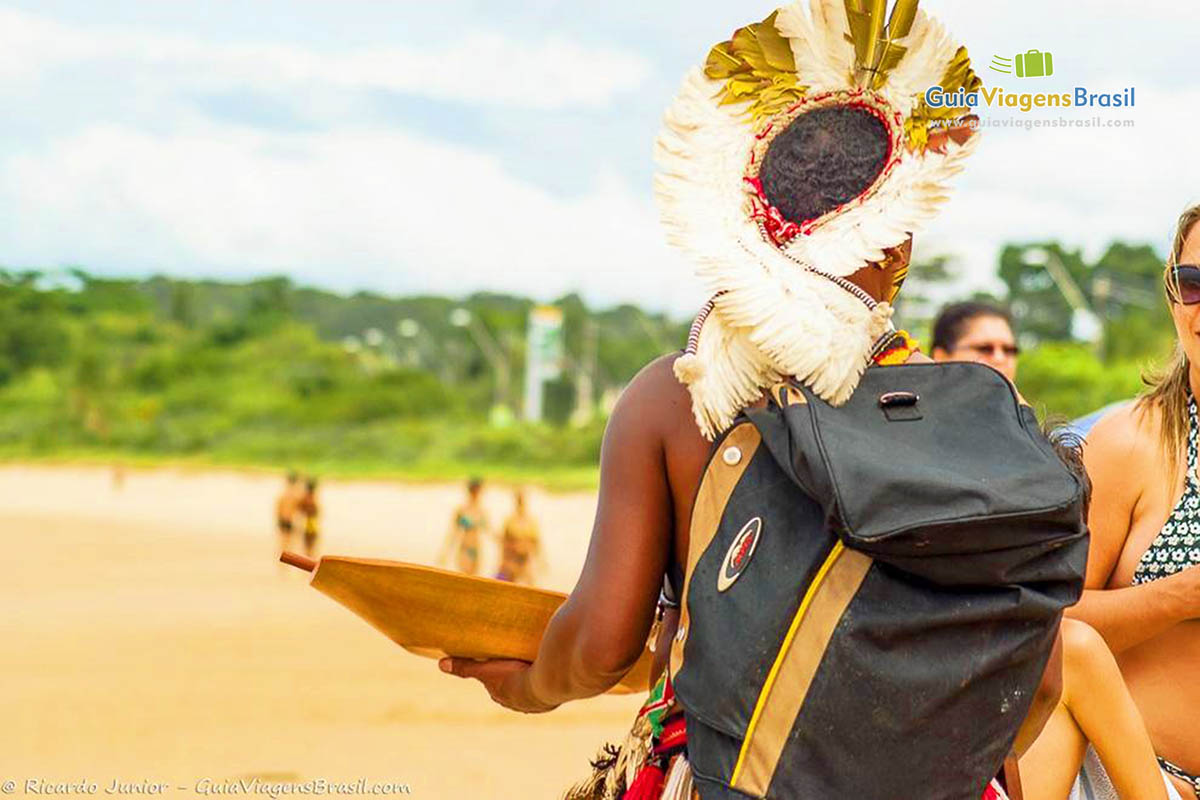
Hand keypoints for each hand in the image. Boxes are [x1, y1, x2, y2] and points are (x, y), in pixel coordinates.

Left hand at [438, 657, 558, 713]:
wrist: (548, 682)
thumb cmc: (515, 678)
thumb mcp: (486, 670)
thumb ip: (465, 667)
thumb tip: (440, 664)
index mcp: (505, 697)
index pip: (497, 687)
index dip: (495, 675)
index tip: (496, 663)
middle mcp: (522, 703)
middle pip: (516, 688)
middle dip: (515, 677)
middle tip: (515, 660)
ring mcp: (540, 700)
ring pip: (533, 687)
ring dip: (533, 677)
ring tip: (534, 660)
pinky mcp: (556, 694)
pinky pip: (550, 684)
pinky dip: (548, 676)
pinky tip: (551, 666)